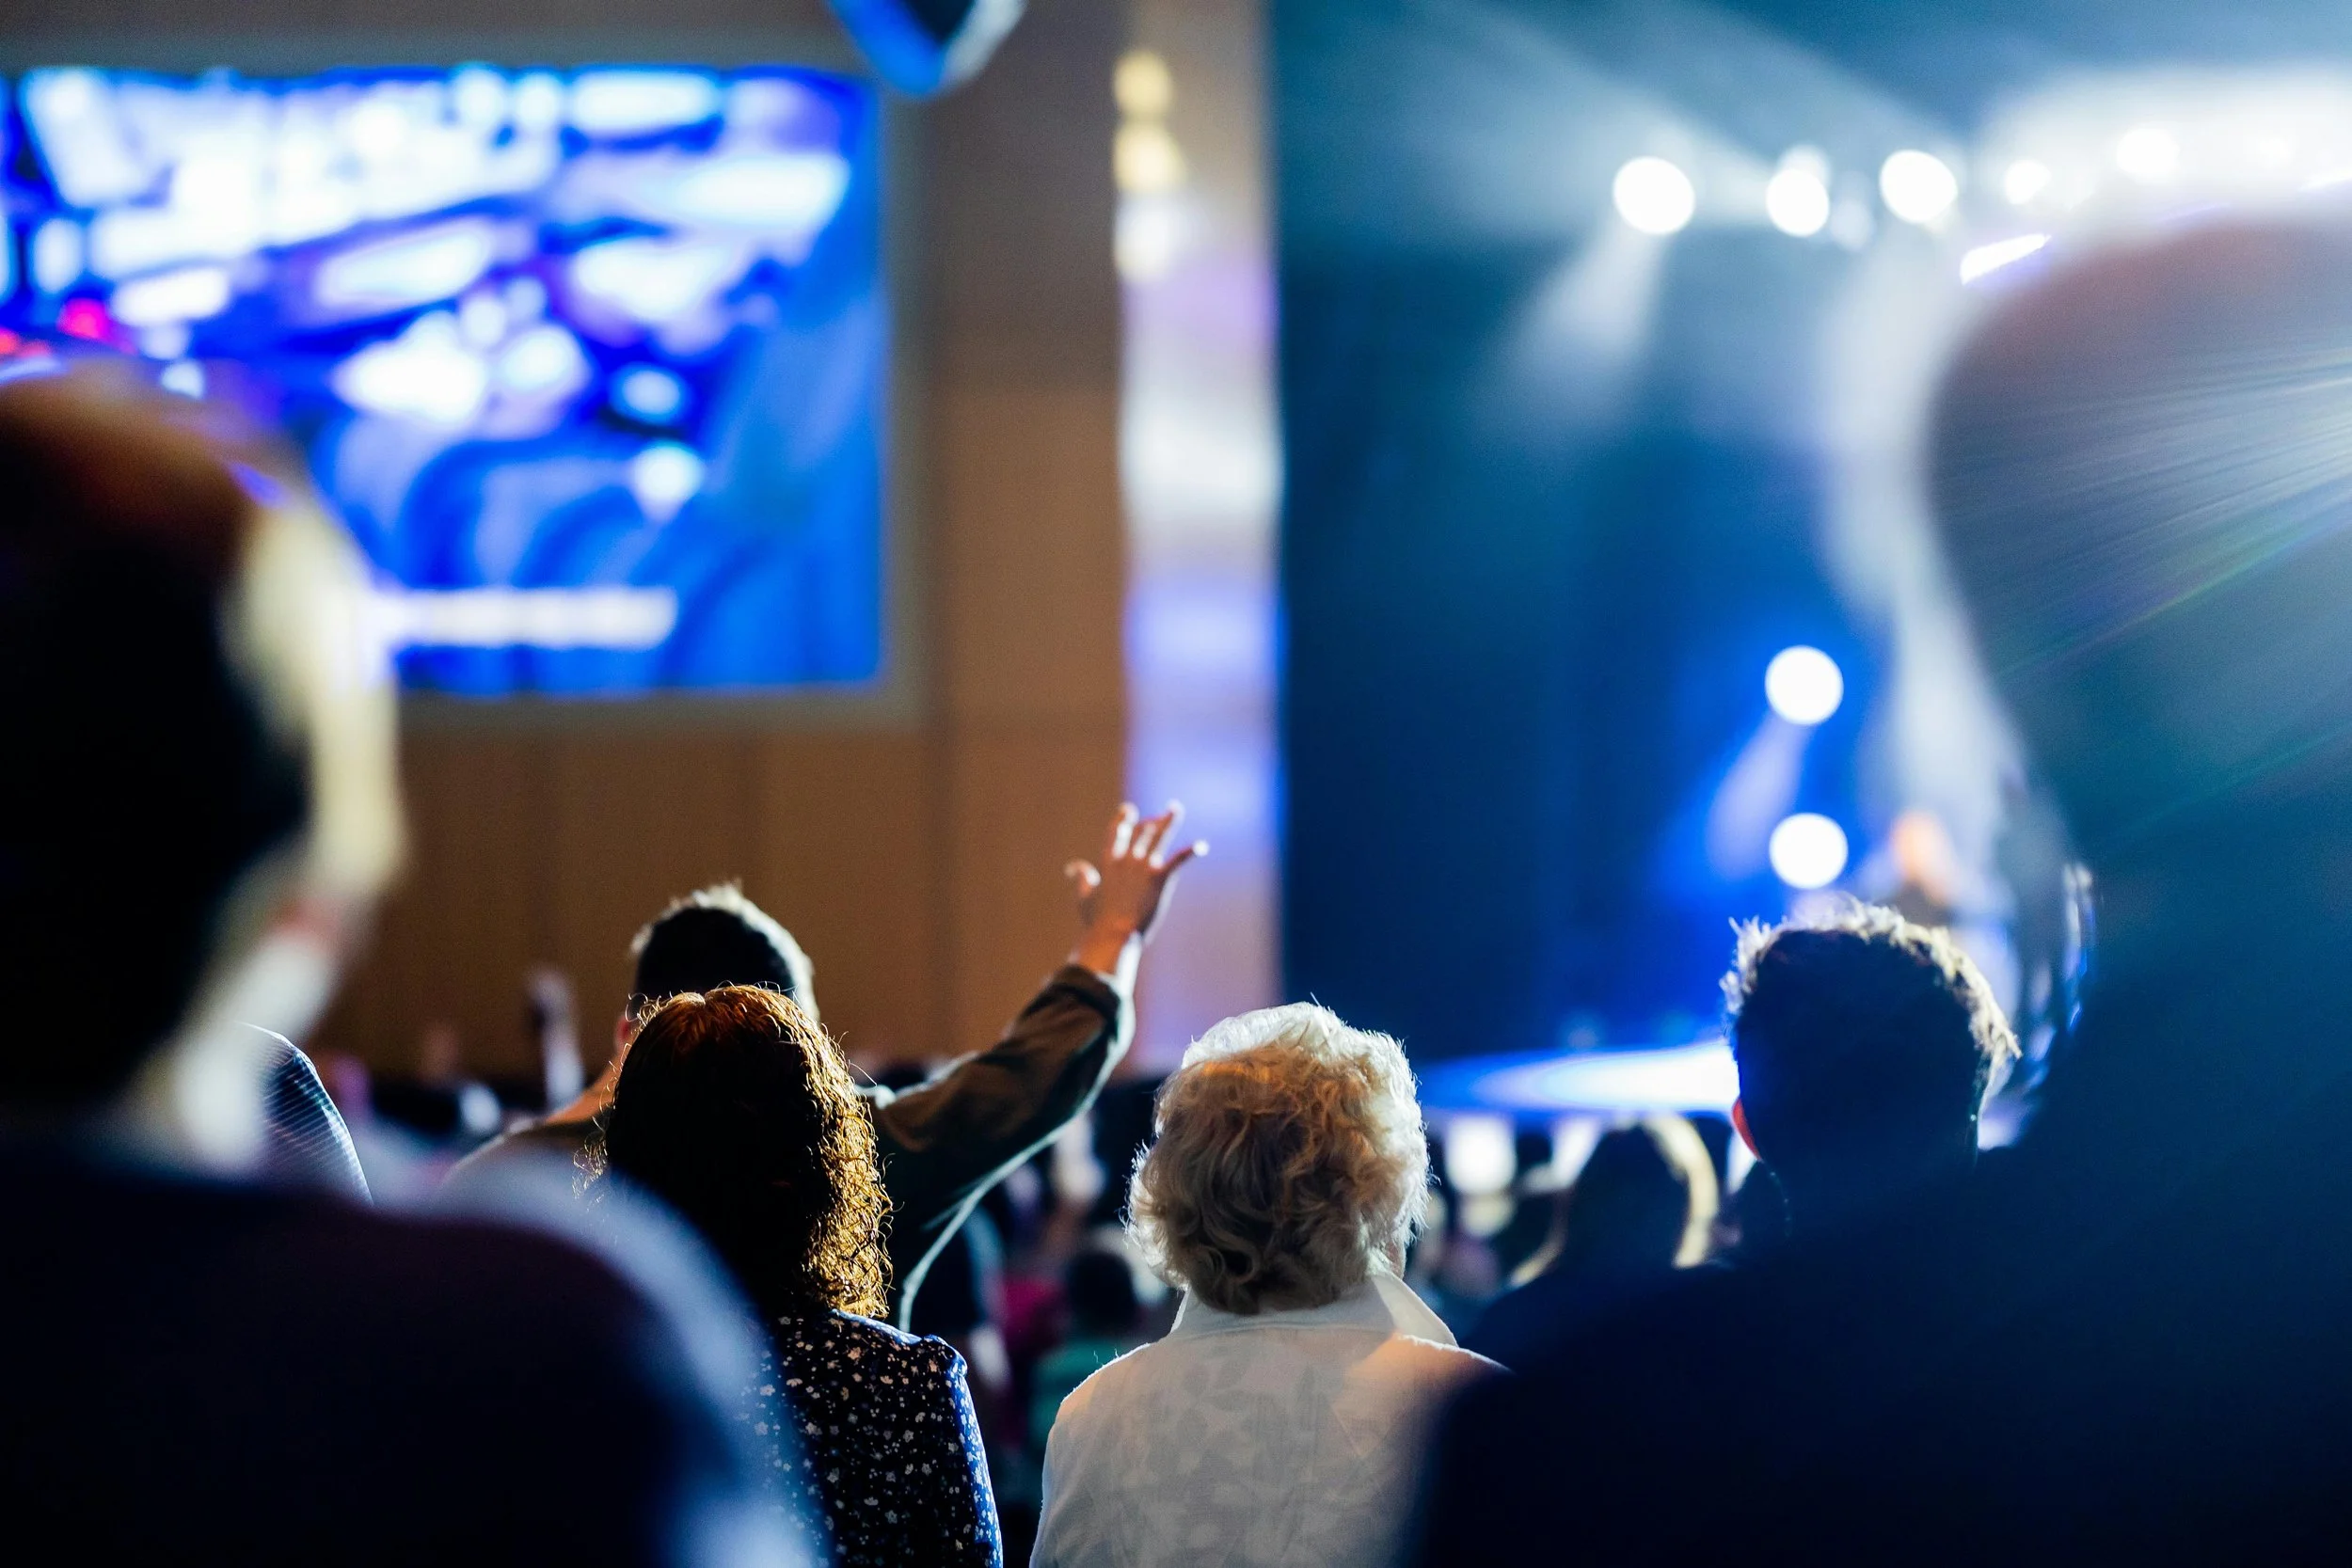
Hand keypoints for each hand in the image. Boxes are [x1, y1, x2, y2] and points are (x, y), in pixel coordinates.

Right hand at [1065, 802, 1205, 977]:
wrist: (1113, 934)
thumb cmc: (1097, 921)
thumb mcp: (1084, 896)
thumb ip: (1082, 877)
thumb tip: (1073, 865)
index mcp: (1108, 863)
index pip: (1115, 832)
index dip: (1123, 819)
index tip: (1129, 809)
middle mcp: (1127, 859)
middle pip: (1141, 831)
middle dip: (1150, 821)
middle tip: (1159, 815)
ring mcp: (1144, 866)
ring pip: (1159, 836)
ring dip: (1169, 821)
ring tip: (1176, 808)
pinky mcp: (1160, 877)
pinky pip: (1178, 859)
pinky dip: (1191, 851)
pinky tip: (1202, 846)